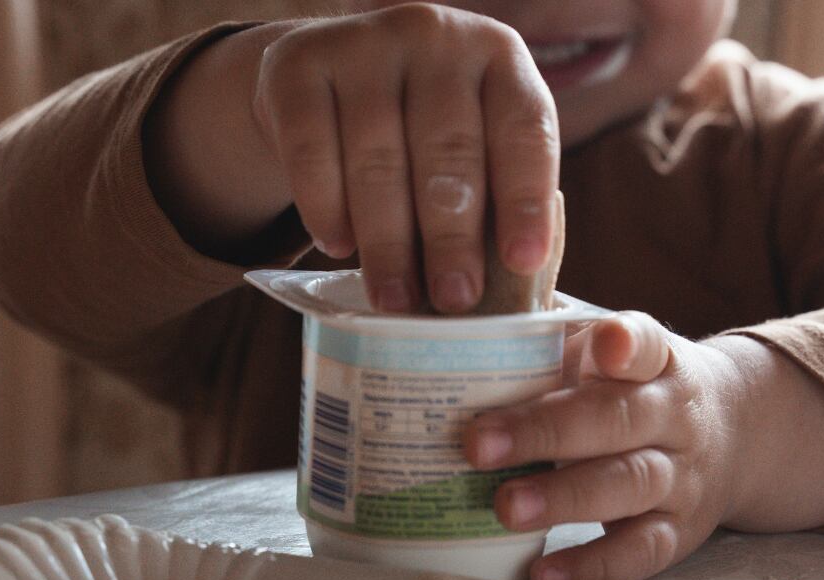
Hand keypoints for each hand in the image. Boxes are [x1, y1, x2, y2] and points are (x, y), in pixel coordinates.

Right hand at [253, 3, 559, 312]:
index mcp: (499, 59)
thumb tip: (501, 294)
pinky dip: (325, 206)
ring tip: (394, 299)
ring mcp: (364, 43)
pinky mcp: (297, 65)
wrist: (326, 73)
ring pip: (378, 158)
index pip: (524, 132)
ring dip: (387, 240)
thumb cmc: (418, 131)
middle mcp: (436, 35)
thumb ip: (489, 197)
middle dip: (452, 236)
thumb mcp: (469, 143)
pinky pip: (312, 149)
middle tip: (454, 300)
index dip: (526, 200)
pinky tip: (337, 247)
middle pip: (448, 150)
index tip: (524, 264)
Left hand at [462, 312, 823, 579]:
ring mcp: (682, 477)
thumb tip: (464, 318)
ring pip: (629, 485)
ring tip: (504, 507)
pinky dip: (592, 566)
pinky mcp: (679, 533)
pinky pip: (639, 552)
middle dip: (546, 432)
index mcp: (657, 360)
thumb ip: (549, 336)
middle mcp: (675, 416)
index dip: (624, 344)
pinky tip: (542, 572)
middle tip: (478, 445)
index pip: (645, 343)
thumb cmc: (632, 386)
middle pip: (619, 420)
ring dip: (563, 499)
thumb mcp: (607, 350)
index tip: (602, 345)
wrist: (732, 432)